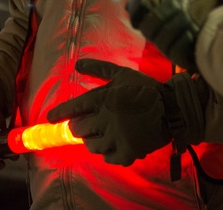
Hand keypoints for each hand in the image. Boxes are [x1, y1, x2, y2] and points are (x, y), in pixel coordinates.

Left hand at [46, 58, 172, 165]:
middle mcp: (107, 118)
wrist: (173, 108)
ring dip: (92, 142)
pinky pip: (109, 159)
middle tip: (83, 127)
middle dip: (78, 128)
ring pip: (92, 146)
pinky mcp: (128, 151)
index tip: (50, 118)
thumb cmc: (145, 88)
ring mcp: (117, 137)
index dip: (60, 113)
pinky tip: (112, 147)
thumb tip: (77, 64)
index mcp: (104, 98)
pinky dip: (108, 154)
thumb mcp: (121, 73)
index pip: (75, 108)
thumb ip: (98, 69)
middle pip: (80, 129)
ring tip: (99, 136)